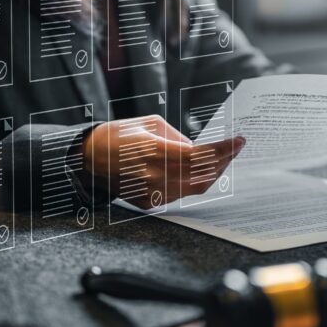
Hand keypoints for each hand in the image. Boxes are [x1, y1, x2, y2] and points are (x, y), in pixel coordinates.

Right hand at [83, 115, 243, 207]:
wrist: (87, 159)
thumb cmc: (117, 136)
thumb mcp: (150, 124)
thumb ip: (179, 138)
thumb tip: (200, 150)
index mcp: (153, 151)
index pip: (200, 155)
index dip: (223, 149)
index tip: (239, 141)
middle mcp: (154, 176)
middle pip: (202, 174)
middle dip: (223, 160)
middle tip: (234, 148)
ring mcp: (151, 193)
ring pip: (195, 187)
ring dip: (212, 173)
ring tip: (222, 159)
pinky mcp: (149, 202)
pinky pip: (181, 194)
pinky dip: (194, 182)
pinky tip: (202, 171)